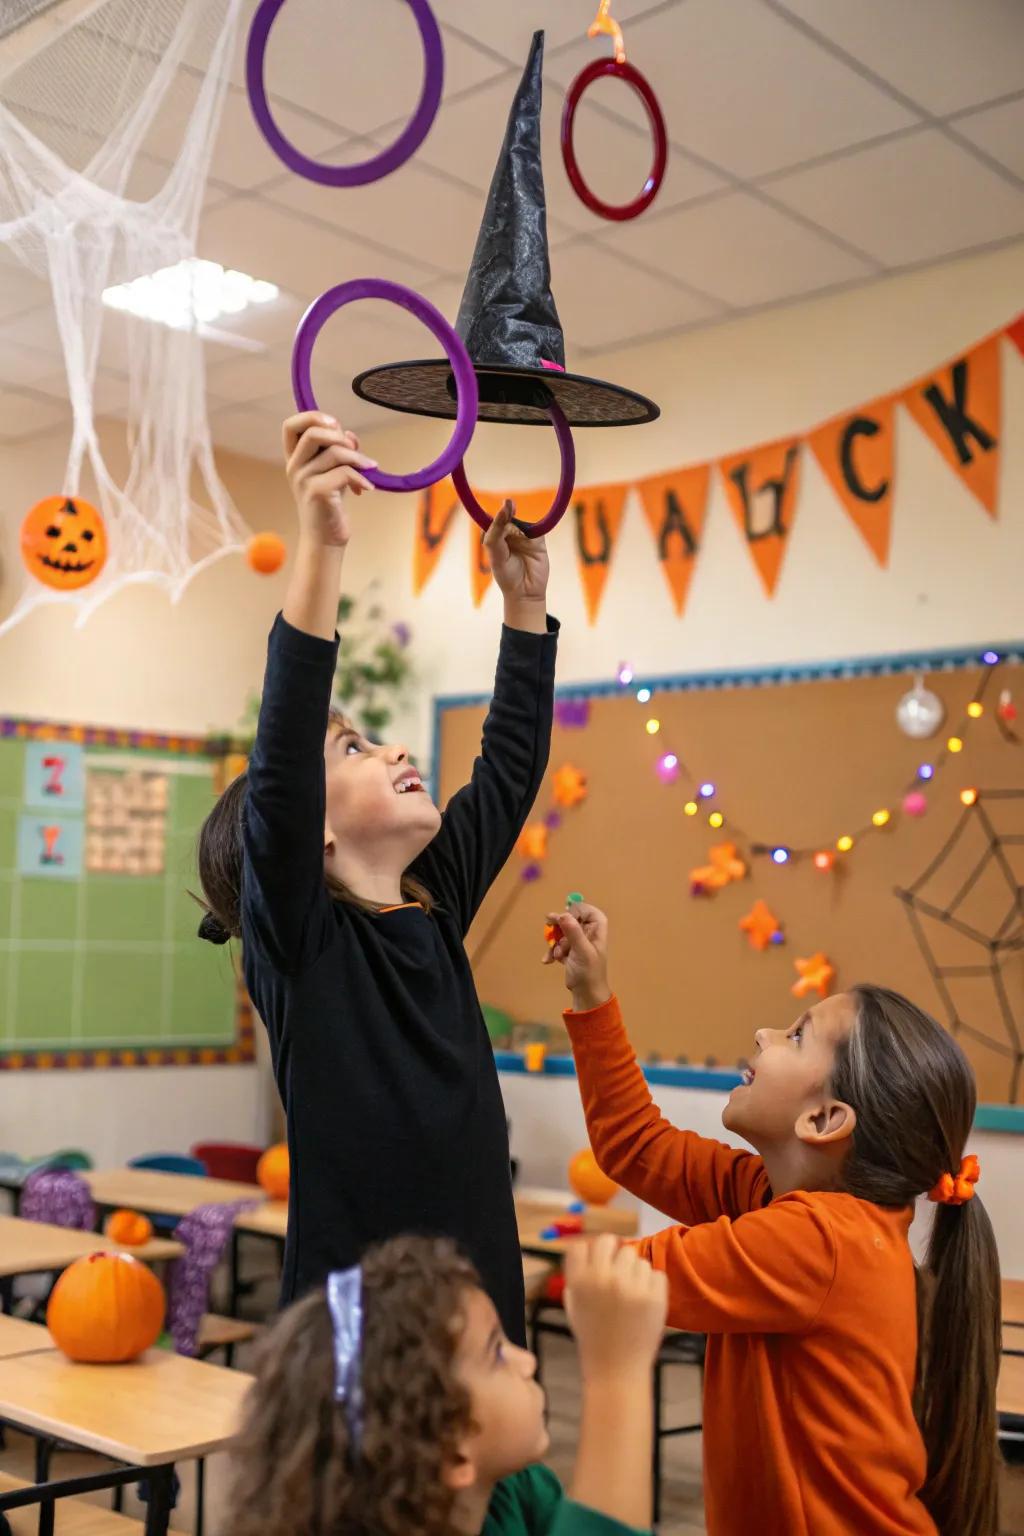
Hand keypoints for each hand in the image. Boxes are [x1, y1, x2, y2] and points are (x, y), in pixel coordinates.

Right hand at [282, 413, 377, 547]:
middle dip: (339, 435)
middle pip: (313, 432)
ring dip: (358, 457)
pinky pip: (345, 472)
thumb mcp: (333, 471)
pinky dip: (361, 477)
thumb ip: (339, 450)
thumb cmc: (331, 504)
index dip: (312, 417)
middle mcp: (294, 466)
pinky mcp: (317, 492)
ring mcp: (303, 479)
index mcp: (295, 458)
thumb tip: (350, 435)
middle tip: (354, 448)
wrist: (326, 539)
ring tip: (370, 468)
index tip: (334, 424)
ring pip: (335, 451)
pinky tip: (366, 488)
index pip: (291, 426)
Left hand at [485, 500, 549, 608]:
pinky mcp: (537, 539)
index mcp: (493, 538)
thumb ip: (496, 533)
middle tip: (509, 505)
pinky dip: (535, 525)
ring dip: (519, 519)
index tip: (499, 509)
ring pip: (520, 521)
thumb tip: (502, 510)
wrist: (526, 592)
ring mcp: (523, 536)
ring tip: (515, 521)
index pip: (492, 521)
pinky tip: (530, 528)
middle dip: (507, 512)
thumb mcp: (496, 555)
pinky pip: (538, 527)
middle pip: (506, 517)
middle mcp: (507, 535)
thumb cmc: (506, 576)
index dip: (495, 514)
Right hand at [543, 902, 609, 1012]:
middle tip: (548, 922)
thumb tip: (563, 914)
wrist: (586, 994)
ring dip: (556, 942)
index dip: (576, 911)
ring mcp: (578, 943)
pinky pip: (558, 945)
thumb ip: (574, 932)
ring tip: (557, 954)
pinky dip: (553, 952)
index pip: (588, 911)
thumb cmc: (589, 972)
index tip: (564, 916)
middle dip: (560, 926)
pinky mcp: (570, 952)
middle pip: (572, 919)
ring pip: (562, 932)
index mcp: (597, 930)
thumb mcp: (582, 951)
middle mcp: (588, 934)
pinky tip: (548, 961)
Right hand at [565, 1235, 666, 1384]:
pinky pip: (656, 1274)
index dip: (593, 1251)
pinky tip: (644, 1303)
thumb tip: (589, 1246)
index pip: (585, 1245)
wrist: (617, 1371)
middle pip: (613, 1244)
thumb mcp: (574, 1305)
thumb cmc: (594, 1337)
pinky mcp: (655, 1296)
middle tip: (618, 1277)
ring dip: (635, 1273)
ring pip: (638, 1259)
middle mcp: (604, 1278)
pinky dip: (653, 1286)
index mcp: (580, 1281)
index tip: (599, 1260)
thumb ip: (578, 1274)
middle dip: (616, 1258)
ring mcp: (631, 1286)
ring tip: (631, 1297)